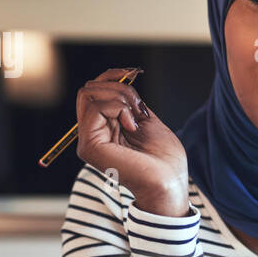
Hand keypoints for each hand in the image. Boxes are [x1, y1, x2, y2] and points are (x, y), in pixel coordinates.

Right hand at [75, 70, 190, 215]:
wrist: (169, 183)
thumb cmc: (164, 160)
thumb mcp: (147, 121)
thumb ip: (130, 104)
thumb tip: (121, 81)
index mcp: (104, 130)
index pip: (94, 92)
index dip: (111, 76)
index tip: (134, 72)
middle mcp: (91, 135)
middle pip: (89, 90)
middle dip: (118, 87)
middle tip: (139, 106)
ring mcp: (88, 142)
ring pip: (90, 94)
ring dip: (120, 97)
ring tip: (137, 117)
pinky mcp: (90, 147)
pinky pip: (96, 108)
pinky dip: (118, 108)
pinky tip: (132, 126)